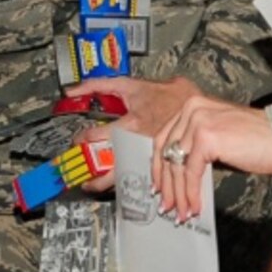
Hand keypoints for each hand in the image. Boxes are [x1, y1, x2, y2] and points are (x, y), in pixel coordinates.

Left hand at [66, 74, 207, 197]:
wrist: (199, 106)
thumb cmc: (168, 94)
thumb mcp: (131, 84)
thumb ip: (99, 85)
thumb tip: (71, 90)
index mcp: (131, 123)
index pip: (97, 135)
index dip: (82, 139)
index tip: (77, 140)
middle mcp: (139, 142)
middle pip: (109, 166)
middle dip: (91, 175)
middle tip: (81, 178)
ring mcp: (149, 154)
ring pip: (124, 176)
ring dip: (106, 184)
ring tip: (92, 187)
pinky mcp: (160, 161)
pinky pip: (140, 175)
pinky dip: (129, 182)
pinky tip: (119, 185)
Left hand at [150, 97, 271, 221]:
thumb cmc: (261, 138)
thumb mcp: (220, 135)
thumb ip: (197, 145)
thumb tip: (179, 173)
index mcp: (192, 106)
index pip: (164, 139)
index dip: (158, 166)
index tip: (158, 186)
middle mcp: (191, 110)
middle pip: (166, 153)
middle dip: (166, 184)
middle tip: (167, 205)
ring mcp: (198, 122)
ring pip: (177, 166)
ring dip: (178, 194)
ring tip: (181, 212)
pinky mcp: (207, 138)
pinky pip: (191, 172)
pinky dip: (191, 193)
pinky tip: (194, 206)